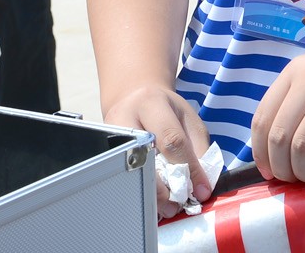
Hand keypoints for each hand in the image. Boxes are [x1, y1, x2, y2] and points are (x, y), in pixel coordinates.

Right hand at [104, 84, 212, 219]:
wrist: (135, 97)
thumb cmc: (166, 110)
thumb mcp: (189, 120)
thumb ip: (199, 149)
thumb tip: (201, 186)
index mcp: (151, 103)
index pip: (171, 139)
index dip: (189, 167)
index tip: (200, 190)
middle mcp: (125, 117)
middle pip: (142, 158)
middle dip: (162, 188)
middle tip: (176, 205)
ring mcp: (109, 135)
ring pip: (127, 172)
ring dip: (149, 194)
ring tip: (165, 206)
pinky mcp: (104, 151)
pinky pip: (121, 177)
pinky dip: (139, 191)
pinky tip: (151, 199)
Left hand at [251, 46, 304, 185]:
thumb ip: (296, 104)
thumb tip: (271, 152)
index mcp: (297, 70)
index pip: (263, 117)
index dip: (260, 152)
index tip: (268, 171)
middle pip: (280, 135)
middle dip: (282, 167)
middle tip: (292, 179)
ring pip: (303, 145)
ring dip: (303, 171)